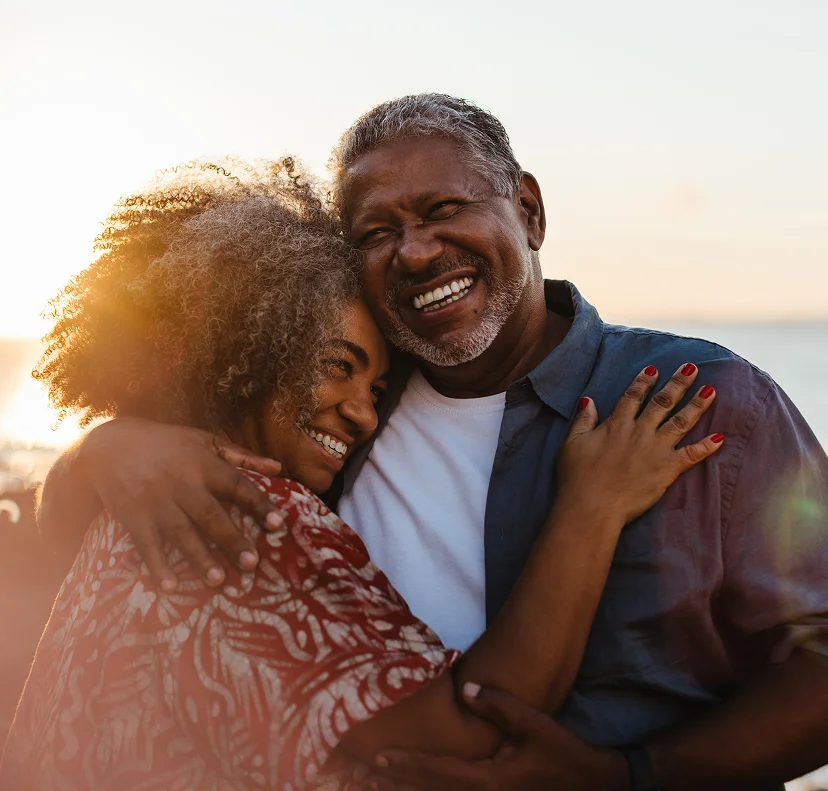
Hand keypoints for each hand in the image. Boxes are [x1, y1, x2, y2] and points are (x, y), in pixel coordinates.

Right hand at [80, 418, 283, 591]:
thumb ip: (242, 456)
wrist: (110, 445)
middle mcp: (180, 483)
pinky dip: (157, 566)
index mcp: (203, 464)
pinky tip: (170, 586)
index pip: (236, 485)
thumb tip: (278, 468)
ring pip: (181, 533)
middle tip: (252, 563)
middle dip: (231, 539)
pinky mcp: (132, 517)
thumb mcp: (205, 441)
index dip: (258, 503)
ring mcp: (155, 502)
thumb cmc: (168, 444)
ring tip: (218, 580)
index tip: (277, 523)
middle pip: (210, 514)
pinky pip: (146, 545)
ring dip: (199, 558)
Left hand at [351, 684, 628, 790]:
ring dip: (409, 789)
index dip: (408, 764)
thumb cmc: (562, 753)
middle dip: (397, 780)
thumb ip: (497, 705)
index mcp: (490, 781)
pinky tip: (417, 786)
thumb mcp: (533, 723)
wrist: (592, 784)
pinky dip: (430, 790)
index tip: (379, 757)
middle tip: (363, 770)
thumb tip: (463, 687)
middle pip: (431, 790)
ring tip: (377, 781)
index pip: (438, 772)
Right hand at [559, 363, 722, 524]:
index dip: (644, 381)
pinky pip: (691, 455)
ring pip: (681, 421)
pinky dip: (706, 447)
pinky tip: (719, 438)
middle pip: (662, 402)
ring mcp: (656, 450)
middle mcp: (640, 432)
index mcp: (617, 425)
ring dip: (697, 405)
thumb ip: (583, 420)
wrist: (592, 505)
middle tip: (691, 368)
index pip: (633, 396)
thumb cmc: (578, 476)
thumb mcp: (572, 443)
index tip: (654, 368)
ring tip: (711, 390)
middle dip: (678, 383)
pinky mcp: (667, 469)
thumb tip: (588, 400)